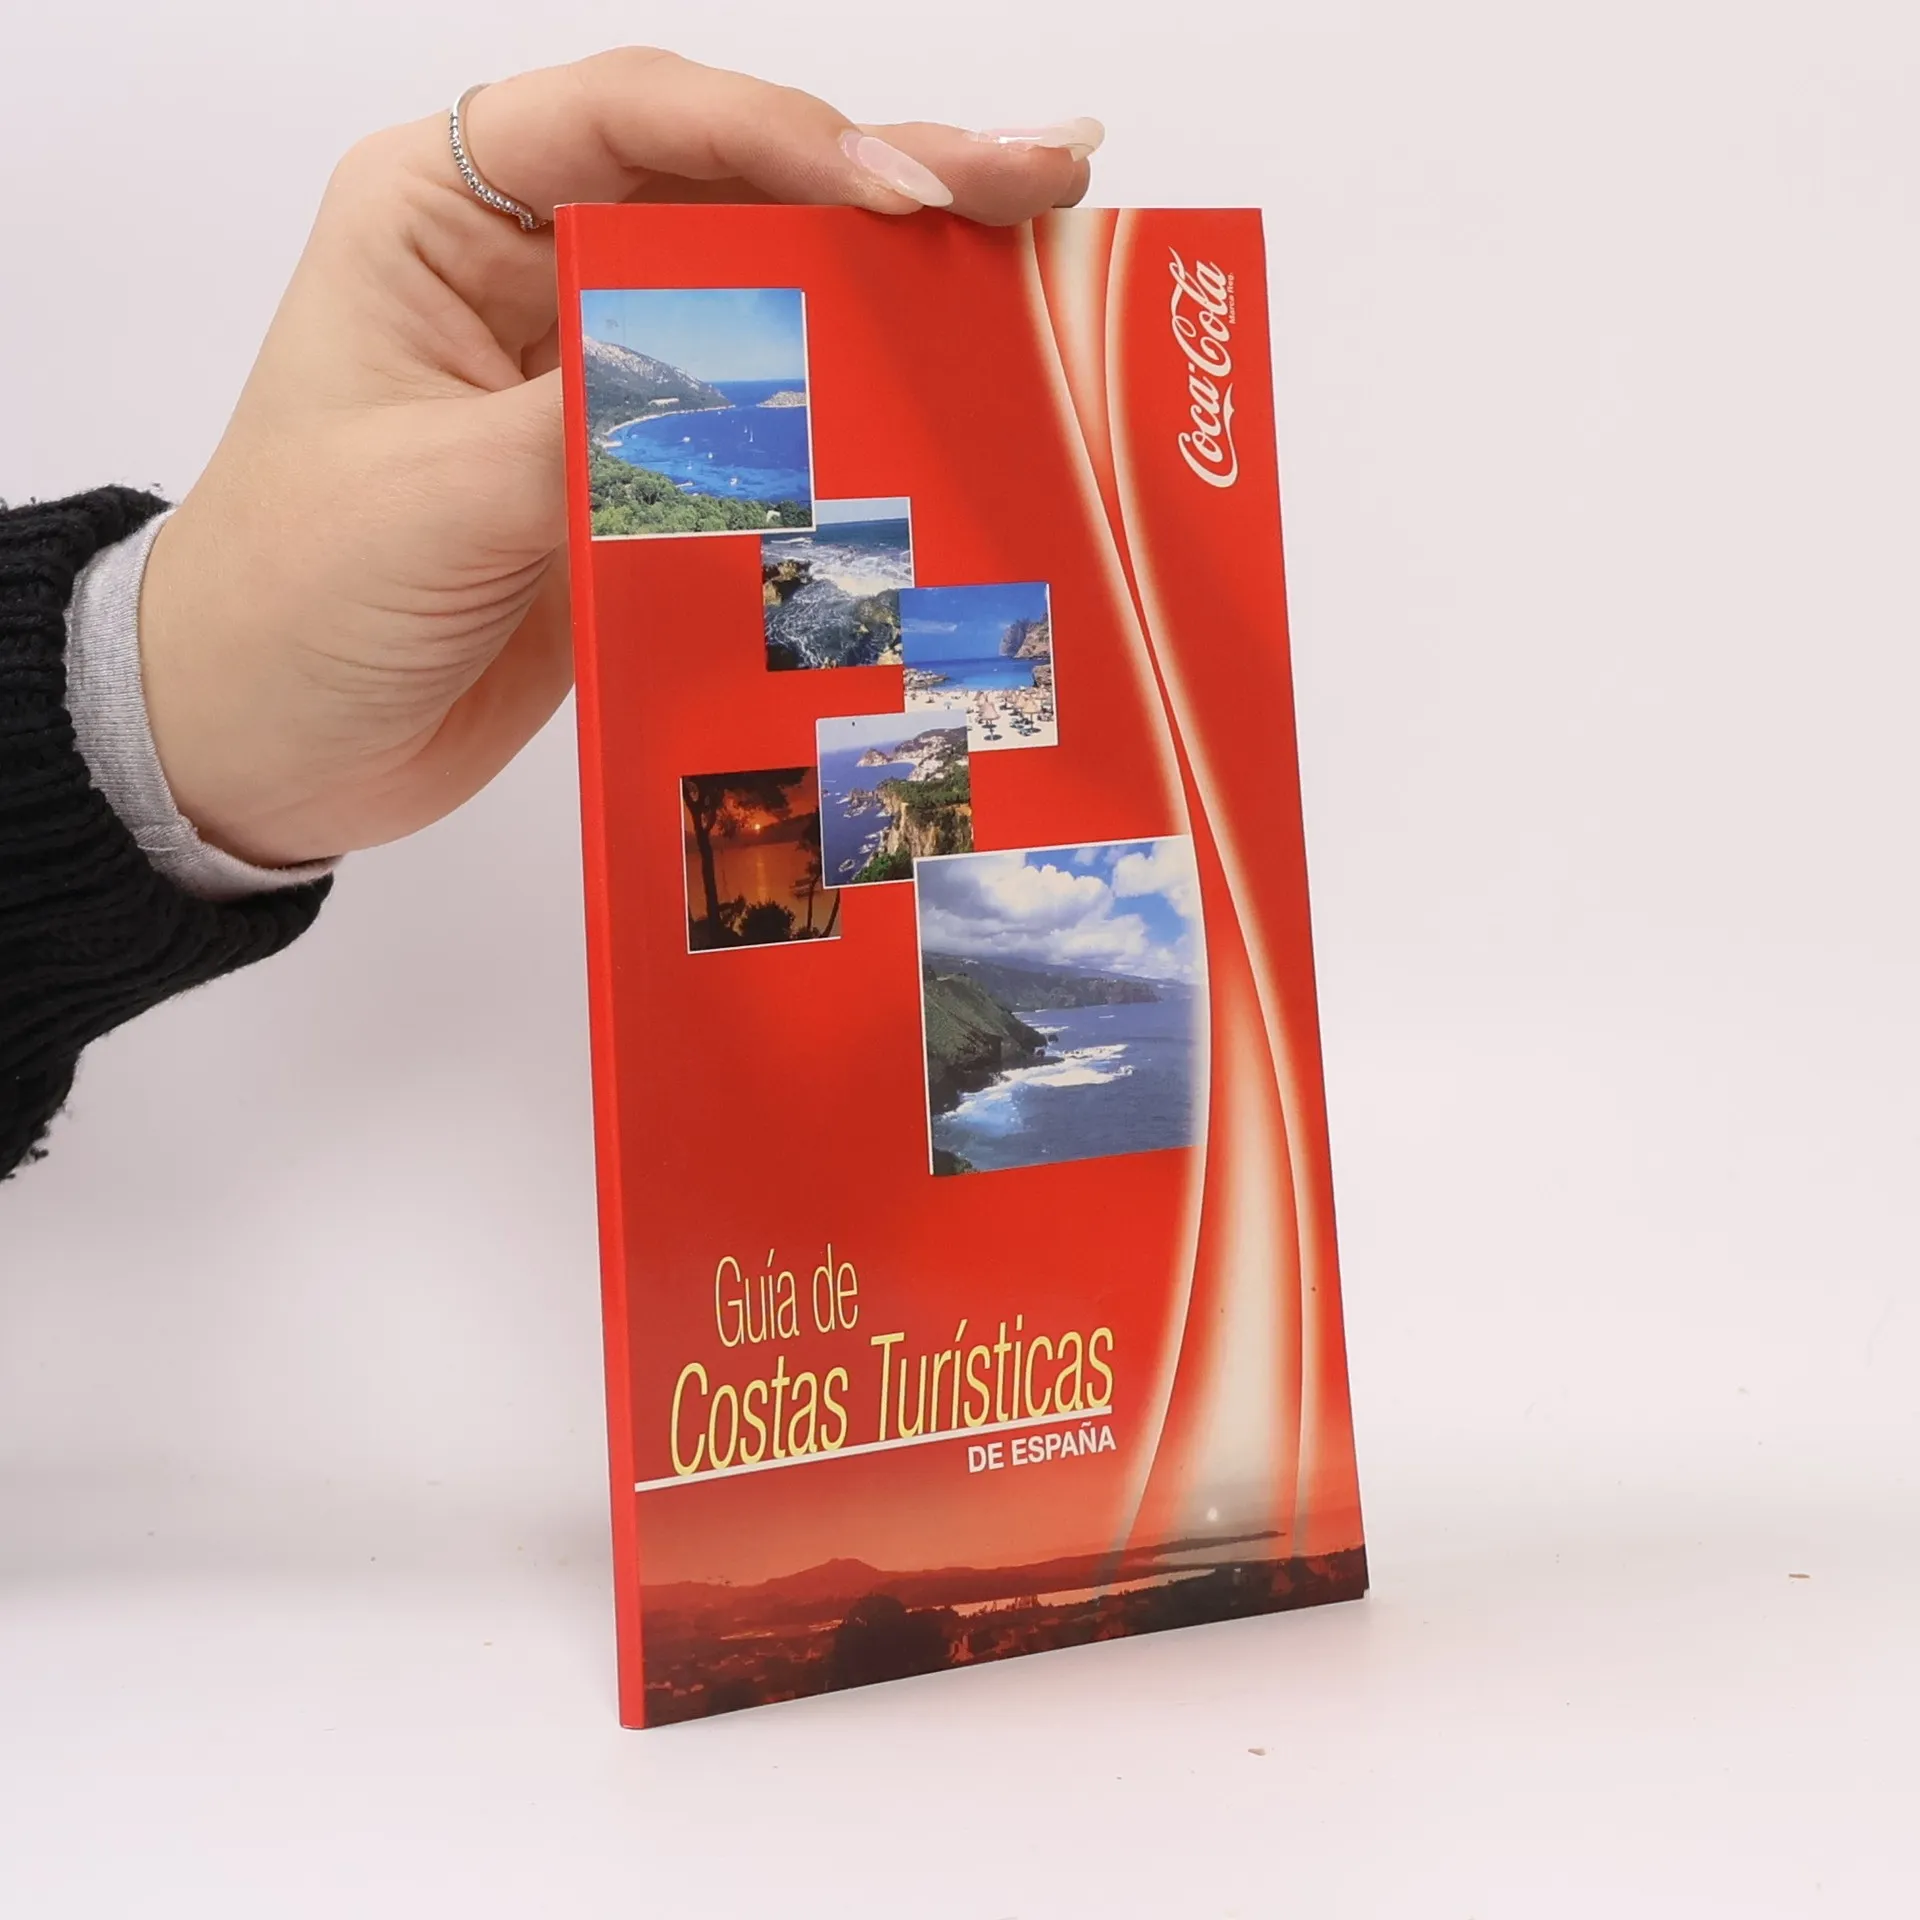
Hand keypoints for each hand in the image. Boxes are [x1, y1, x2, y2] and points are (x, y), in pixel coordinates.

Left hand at [139, 50, 1098, 865]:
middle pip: (732, 189)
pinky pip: (770, 425)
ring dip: (900, 286)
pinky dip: (864, 416)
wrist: (262, 746)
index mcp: (446, 216)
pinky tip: (959, 400)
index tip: (903, 193)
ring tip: (1038, 262)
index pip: (633, 122)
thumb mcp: (428, 502)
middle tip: (1043, 178)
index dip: (780, 140)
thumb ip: (590, 437)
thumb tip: (766, 404)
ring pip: (771, 298)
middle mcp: (536, 272)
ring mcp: (599, 377)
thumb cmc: (288, 602)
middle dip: (890, 180)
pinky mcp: (641, 479)